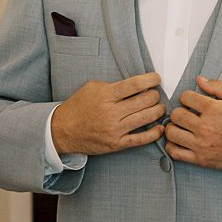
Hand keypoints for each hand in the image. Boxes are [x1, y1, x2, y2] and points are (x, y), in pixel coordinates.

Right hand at [51, 72, 165, 156]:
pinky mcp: (116, 143)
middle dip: (154, 95)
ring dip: (157, 111)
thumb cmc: (78, 107)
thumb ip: (112, 85)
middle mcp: (111, 112)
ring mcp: (114, 129)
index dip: (150, 79)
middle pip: (144, 101)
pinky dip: (153, 133)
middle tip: (155, 94)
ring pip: (146, 118)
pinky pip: (140, 139)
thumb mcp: (91, 88)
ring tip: (159, 108)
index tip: (156, 78)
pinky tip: (159, 128)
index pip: (135, 84)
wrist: (62, 130)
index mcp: (105, 95)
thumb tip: (135, 85)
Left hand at [164, 75, 221, 170]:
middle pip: (176, 115)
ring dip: (174, 128)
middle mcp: (205, 127)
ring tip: (182, 127)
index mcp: (214, 110)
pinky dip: (172, 146)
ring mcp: (201, 145)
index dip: (188, 97)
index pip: (185, 97)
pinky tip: (180, 140)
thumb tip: (200, 80)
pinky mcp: (200, 159)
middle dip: (180, 111)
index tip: (192, 101)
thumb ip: (218, 86)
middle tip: (187, 114)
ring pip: (171, 133)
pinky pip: (174, 152)